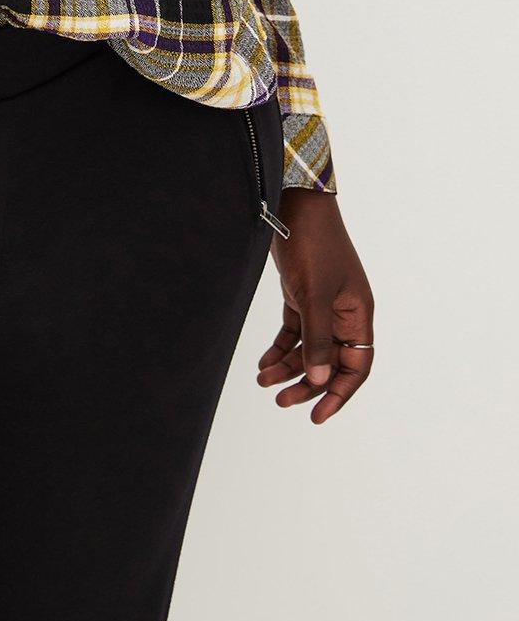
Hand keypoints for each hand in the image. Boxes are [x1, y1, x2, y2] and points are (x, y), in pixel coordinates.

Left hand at [256, 190, 374, 422]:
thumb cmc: (312, 245)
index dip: (340, 393)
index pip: (356, 366)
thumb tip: (321, 382)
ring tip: (263, 382)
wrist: (294, 204)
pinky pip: (294, 332)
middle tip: (282, 403)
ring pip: (309, 348)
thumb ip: (318, 338)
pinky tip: (263, 362)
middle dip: (308, 384)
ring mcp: (321, 303)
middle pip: (331, 361)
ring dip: (289, 367)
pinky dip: (280, 348)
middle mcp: (343, 312)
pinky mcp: (301, 294)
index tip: (317, 416)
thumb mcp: (313, 294)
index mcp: (357, 313)